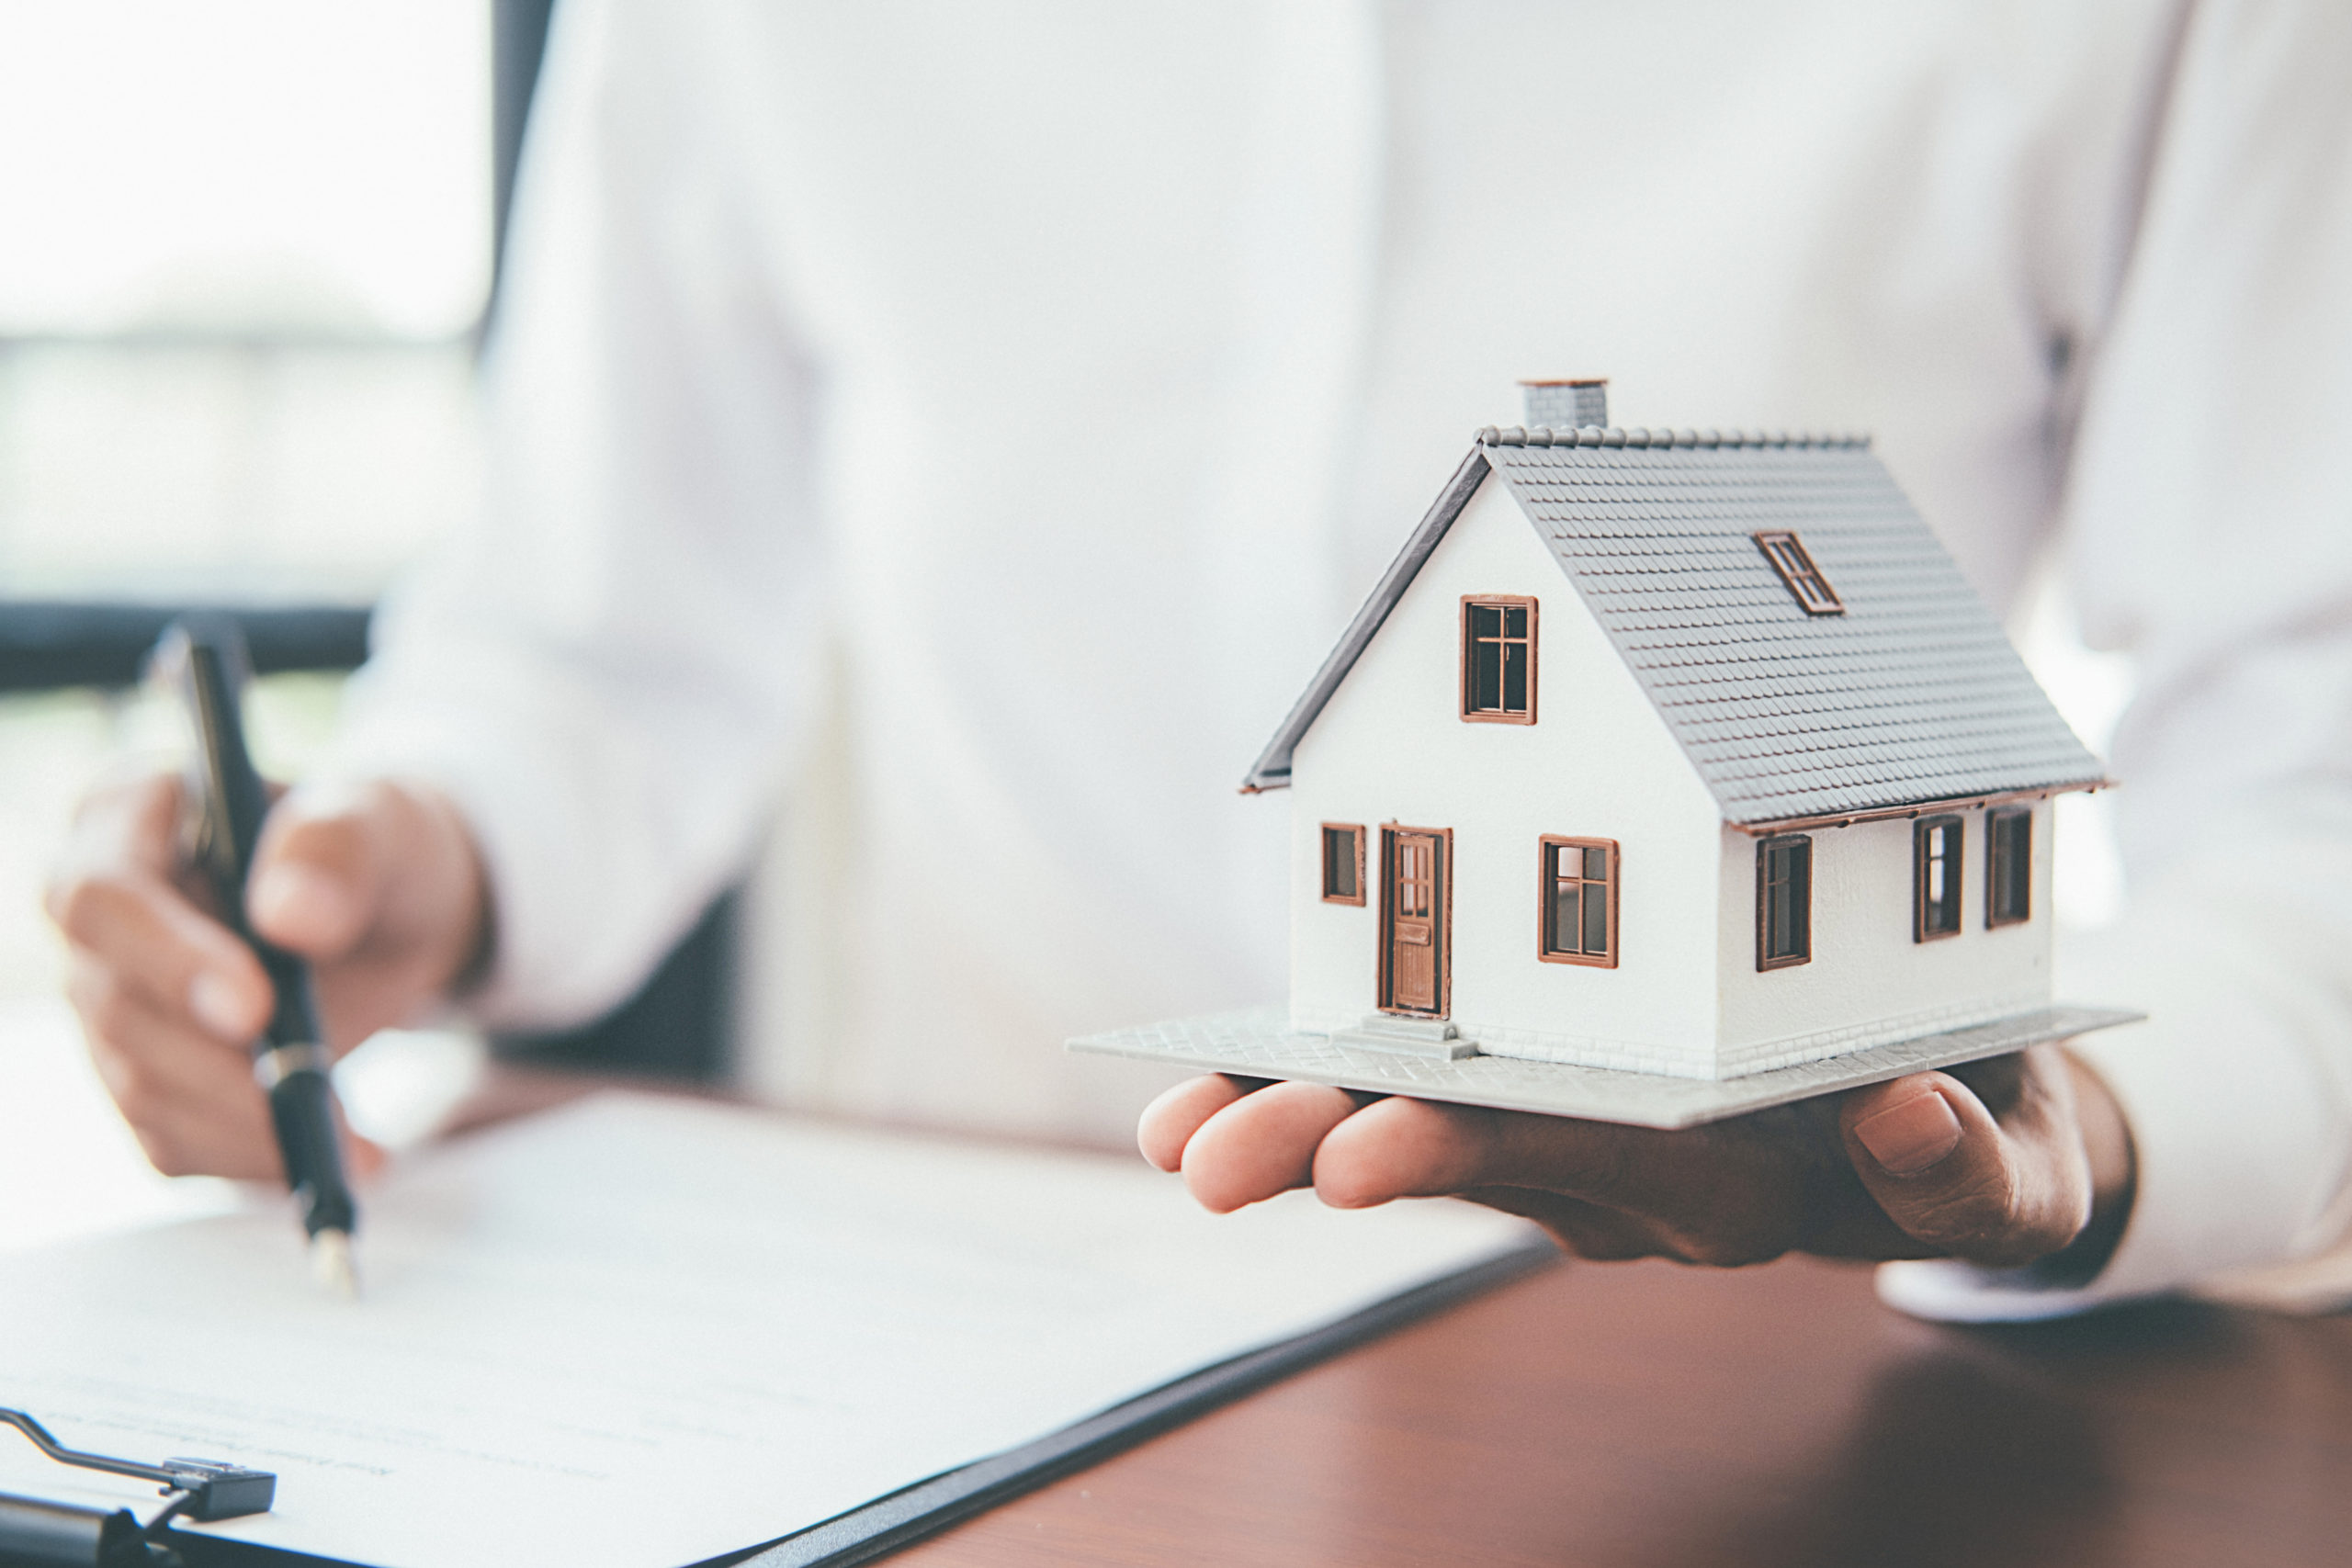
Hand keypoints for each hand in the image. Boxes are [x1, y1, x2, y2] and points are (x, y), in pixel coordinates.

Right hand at [45, 771, 487, 1179]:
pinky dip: (252, 1157)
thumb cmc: (377, 849)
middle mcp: (98, 914)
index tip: (253, 1009)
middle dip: (222, 1069)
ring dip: (248, 1126)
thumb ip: (340, 847)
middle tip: (324, 1106)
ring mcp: (111, 1000)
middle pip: (117, 1009)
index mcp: (130, 816)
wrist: (394, 918)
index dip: (169, 960)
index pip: (105, 896)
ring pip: (142, 1087)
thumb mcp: (383, 822)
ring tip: (353, 1143)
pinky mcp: (144, 1072)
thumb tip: (290, 915)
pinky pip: (172, 1138)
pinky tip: (330, 1153)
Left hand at [1139, 1046, 2134, 1270]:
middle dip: (1328, 1151)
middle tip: (1204, 1164)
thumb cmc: (1985, 1120)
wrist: (1949, 1116)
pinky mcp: (1548, 1084)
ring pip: (1426, 1126)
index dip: (1473, 1153)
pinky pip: (1430, 1078)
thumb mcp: (2018, 1161)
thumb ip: (1977, 1166)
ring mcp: (1576, 1134)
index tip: (1358, 1158)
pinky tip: (1220, 1066)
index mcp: (1731, 1179)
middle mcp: (1628, 1173)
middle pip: (1468, 1160)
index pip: (1589, 1165)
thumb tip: (1906, 1116)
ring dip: (1296, 1120)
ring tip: (1169, 1133)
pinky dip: (1327, 1066)